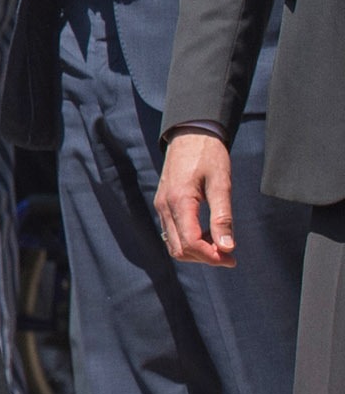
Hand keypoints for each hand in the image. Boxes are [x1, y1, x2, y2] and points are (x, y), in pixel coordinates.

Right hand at [156, 129, 237, 266]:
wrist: (190, 134)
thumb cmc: (209, 155)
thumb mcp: (222, 183)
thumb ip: (223, 216)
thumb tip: (227, 247)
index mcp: (179, 202)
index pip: (190, 242)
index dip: (211, 256)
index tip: (232, 258)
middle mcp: (165, 208)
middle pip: (179, 249)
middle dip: (204, 258)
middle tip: (229, 255)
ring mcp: (161, 208)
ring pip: (174, 244)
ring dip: (196, 251)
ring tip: (220, 244)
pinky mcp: (163, 206)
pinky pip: (172, 233)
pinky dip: (189, 241)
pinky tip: (207, 233)